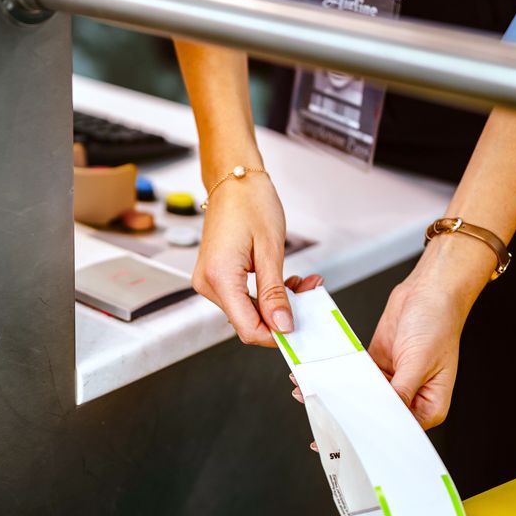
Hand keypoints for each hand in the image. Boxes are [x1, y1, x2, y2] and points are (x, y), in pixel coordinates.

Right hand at [193, 174, 296, 346]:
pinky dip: (265, 296)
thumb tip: (282, 325)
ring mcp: (209, 281)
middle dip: (281, 315)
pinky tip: (283, 283)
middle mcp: (208, 283)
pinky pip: (242, 298)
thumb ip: (275, 293)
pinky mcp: (215, 277)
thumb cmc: (250, 202)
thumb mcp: (270, 250)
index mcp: (219, 276)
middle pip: (247, 322)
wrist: (234, 180)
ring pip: (247, 312)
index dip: (276, 335)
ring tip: (300, 284)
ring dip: (276, 304)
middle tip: (308, 294)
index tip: (299, 329)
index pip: (247, 328)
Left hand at [289, 234, 493, 430]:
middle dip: (348, 419)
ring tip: (311, 396)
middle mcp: (411, 397)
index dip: (371, 437)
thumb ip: (399, 391)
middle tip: (320, 425)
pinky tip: (322, 379)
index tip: (345, 441)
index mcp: (430, 405)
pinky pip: (356, 378)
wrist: (429, 290)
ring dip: (338, 397)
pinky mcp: (379, 364)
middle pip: (377, 417)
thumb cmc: (439, 323)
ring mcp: (393, 381)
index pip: (398, 431)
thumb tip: (382, 416)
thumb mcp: (419, 361)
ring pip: (362, 398)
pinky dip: (339, 379)